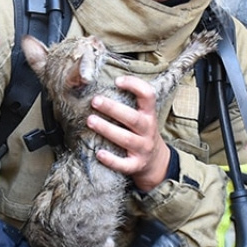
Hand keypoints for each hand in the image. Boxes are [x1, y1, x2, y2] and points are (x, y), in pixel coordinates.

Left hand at [88, 77, 170, 191]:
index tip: (117, 81)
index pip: (148, 95)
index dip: (135, 85)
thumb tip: (98, 85)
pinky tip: (98, 153)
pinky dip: (111, 160)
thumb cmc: (141, 133)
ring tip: (90, 121)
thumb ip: (128, 103)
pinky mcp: (136, 165)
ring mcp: (143, 148)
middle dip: (113, 109)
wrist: (155, 162)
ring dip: (107, 129)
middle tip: (95, 101)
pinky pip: (124, 164)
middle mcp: (148, 130)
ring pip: (126, 139)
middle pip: (132, 118)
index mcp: (149, 115)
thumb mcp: (142, 117)